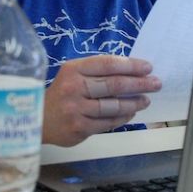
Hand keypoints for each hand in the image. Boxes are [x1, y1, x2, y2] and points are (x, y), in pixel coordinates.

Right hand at [43, 55, 161, 146]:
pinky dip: (122, 118)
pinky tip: (131, 113)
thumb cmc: (60, 94)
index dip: (130, 65)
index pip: (107, 64)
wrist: (37, 119)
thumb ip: (96, 72)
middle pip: (113, 85)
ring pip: (113, 106)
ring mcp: (76, 109)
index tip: (148, 67)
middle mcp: (73, 88)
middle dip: (139, 84)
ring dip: (134, 103)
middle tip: (155, 84)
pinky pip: (108, 122)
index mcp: (73, 69)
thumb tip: (130, 73)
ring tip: (146, 100)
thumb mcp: (72, 75)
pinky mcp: (79, 127)